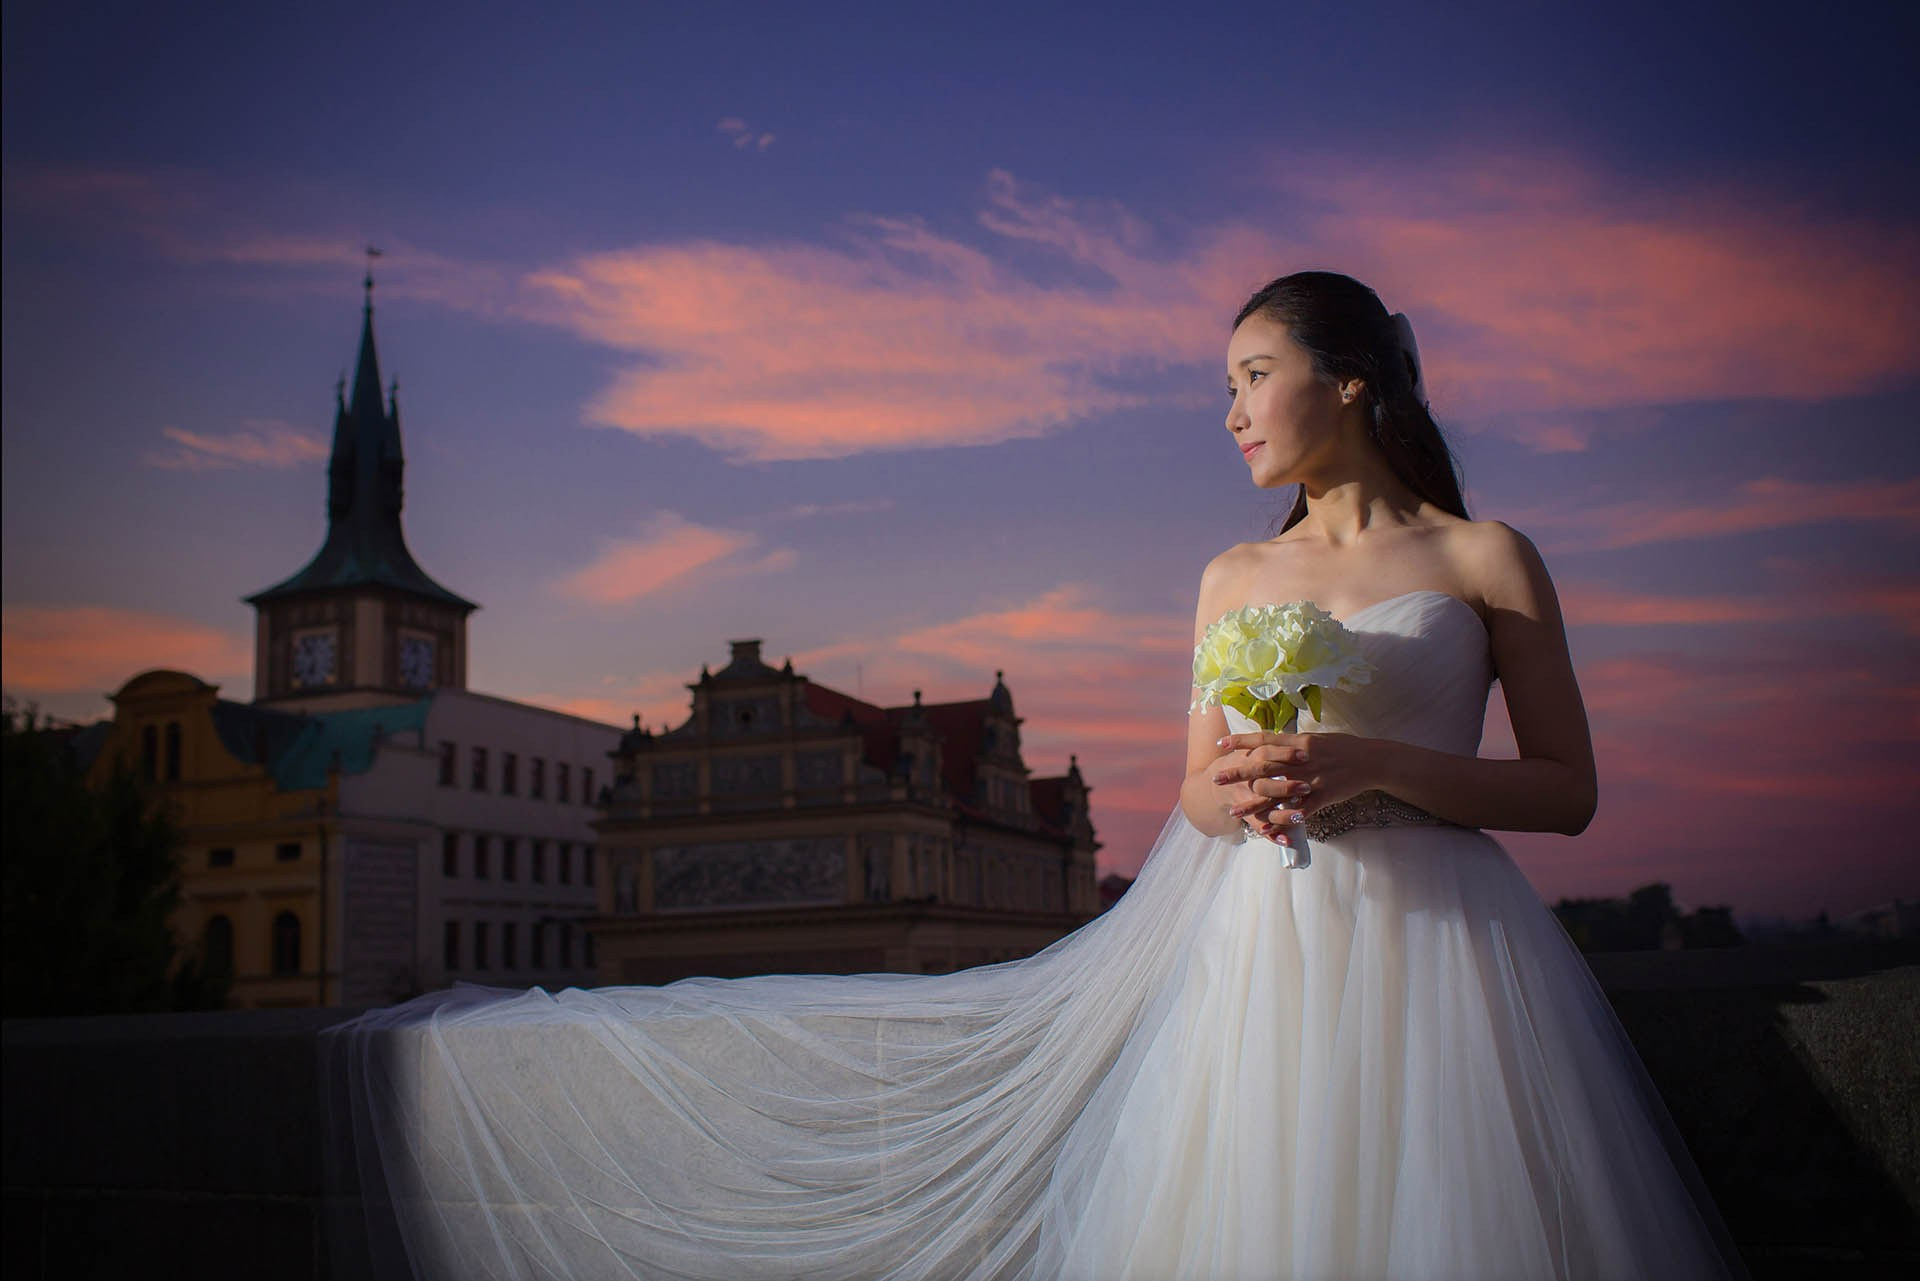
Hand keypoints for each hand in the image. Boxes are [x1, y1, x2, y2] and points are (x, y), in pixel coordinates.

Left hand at [1211, 730, 1380, 841]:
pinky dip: (1282, 822)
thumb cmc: (1343, 748)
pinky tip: (1266, 831)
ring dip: (1253, 804)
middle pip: (1264, 766)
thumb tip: (1273, 741)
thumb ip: (1293, 742)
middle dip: (1238, 773)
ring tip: (1233, 812)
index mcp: (1299, 741)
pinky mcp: (1322, 796)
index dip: (1241, 741)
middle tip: (1216, 779)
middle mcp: (1302, 759)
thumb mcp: (1316, 739)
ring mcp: (1311, 779)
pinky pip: (1298, 812)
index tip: (1220, 744)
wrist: (1371, 761)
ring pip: (1276, 793)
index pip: (1264, 740)